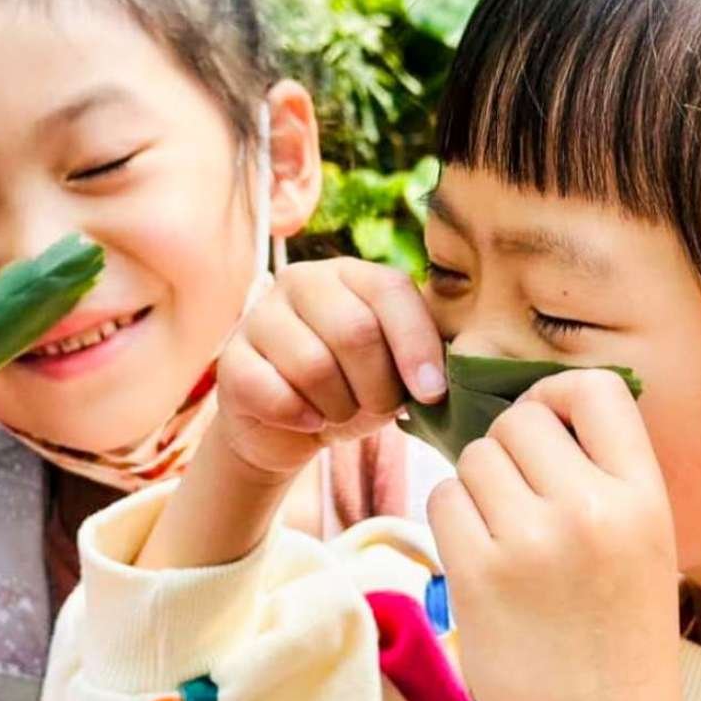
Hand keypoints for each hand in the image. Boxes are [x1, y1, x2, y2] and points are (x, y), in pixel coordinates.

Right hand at [214, 258, 444, 477]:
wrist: (291, 428)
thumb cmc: (354, 388)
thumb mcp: (396, 367)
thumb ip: (425, 350)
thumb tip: (469, 359)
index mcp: (350, 272)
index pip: (390, 292)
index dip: (416, 346)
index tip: (432, 393)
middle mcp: (301, 282)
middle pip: (354, 331)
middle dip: (377, 385)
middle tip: (379, 408)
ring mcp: (259, 317)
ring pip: (313, 366)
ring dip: (339, 406)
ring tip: (340, 412)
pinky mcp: (231, 360)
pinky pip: (273, 392)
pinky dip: (301, 418)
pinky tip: (308, 421)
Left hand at [426, 369, 680, 700]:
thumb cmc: (618, 648)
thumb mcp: (645, 550)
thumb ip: (603, 482)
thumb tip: (538, 414)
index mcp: (646, 498)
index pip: (595, 388)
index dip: (555, 395)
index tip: (544, 426)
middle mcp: (591, 507)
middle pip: (519, 420)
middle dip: (507, 449)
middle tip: (516, 501)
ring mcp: (530, 538)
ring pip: (474, 457)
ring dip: (476, 487)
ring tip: (502, 537)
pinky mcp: (476, 569)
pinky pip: (442, 498)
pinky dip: (451, 519)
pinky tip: (477, 558)